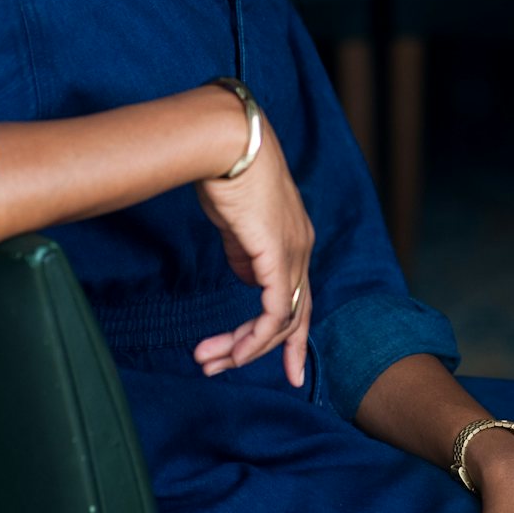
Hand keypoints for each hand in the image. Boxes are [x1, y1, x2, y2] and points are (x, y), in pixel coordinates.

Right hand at [191, 111, 313, 388]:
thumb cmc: (225, 171)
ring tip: (211, 362)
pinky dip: (255, 338)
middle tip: (226, 370)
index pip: (297, 294)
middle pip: (295, 315)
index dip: (288, 332)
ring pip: (283, 320)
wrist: (226, 142)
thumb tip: (246, 275)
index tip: (277, 363)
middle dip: (264, 350)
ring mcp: (294, 253)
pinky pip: (274, 313)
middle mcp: (302, 249)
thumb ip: (245, 250)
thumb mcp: (237, 220)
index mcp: (295, 237)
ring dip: (246, 347)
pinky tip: (234, 353)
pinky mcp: (278, 257)